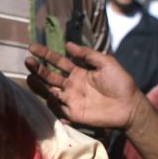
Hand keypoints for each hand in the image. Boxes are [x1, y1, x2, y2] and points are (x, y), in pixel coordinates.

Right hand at [26, 42, 144, 130]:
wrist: (130, 106)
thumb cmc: (121, 83)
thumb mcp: (106, 63)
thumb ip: (88, 54)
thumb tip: (68, 44)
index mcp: (78, 72)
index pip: (58, 62)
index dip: (45, 54)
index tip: (32, 47)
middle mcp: (71, 85)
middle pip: (50, 76)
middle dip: (38, 69)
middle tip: (27, 61)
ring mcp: (71, 100)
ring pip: (50, 91)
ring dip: (39, 85)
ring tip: (28, 77)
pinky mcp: (73, 114)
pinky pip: (58, 109)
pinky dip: (51, 104)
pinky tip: (46, 97)